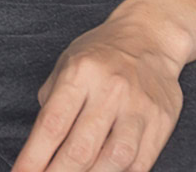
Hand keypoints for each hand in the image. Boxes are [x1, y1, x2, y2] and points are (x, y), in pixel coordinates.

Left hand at [9, 16, 186, 171]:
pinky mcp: (162, 121)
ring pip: (114, 160)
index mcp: (80, 73)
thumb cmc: (100, 55)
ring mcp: (140, 107)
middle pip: (81, 149)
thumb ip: (52, 105)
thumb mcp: (65, 66)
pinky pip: (140, 163)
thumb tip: (39, 151)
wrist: (150, 36)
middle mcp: (111, 90)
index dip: (34, 158)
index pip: (52, 125)